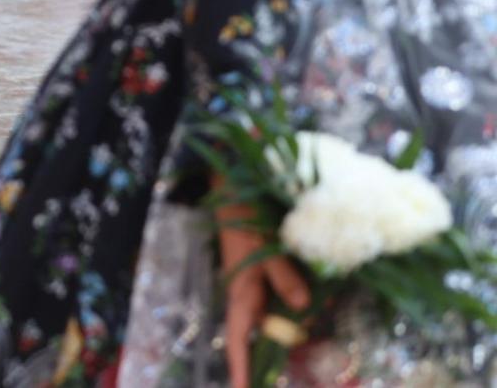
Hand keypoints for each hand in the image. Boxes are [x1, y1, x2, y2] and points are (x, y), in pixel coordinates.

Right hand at [217, 204, 309, 387]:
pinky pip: (284, 298)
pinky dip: (301, 304)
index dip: (240, 367)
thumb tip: (303, 308)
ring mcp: (258, 284)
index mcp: (241, 292)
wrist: (233, 187)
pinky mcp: (268, 273)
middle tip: (286, 372)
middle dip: (276, 354)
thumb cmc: (244, 217)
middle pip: (262, 333)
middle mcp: (248, 294)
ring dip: (295, 327)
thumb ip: (284, 276)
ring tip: (316, 331)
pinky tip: (323, 302)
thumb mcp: (264, 247)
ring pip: (277, 316)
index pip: (238, 338)